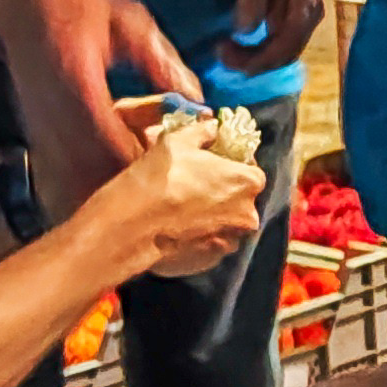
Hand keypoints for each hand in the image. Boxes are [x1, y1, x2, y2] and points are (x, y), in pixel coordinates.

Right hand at [0, 0, 197, 216]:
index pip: (117, 151)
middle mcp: (55, 118)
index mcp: (80, 91)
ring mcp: (42, 130)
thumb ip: (160, 61)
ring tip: (148, 183)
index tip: (181, 170)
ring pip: (80, 180)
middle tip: (170, 185)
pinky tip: (120, 171)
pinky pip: (69, 169)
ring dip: (113, 187)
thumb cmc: (74, 4)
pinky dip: (95, 176)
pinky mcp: (37, 133)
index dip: (150, 168)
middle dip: (135, 187)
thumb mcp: (128, 23)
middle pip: (98, 178)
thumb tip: (196, 97)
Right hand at [87, 120, 268, 281]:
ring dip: (213, 213)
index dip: (232, 164)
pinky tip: (180, 224)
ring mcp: (231, 241)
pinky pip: (212, 241)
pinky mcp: (212, 260)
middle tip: (197, 182)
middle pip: (240, 198)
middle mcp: (248, 215)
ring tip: (185, 205)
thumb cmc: (162, 176)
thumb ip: (203, 131)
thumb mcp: (180, 140)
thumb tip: (212, 126)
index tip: (215, 161)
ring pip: (227, 222)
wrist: (136, 223)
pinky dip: (201, 233)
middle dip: (223, 190)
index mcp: (249, 182)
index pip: (251, 170)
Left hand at [215, 0, 325, 76]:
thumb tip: (245, 31)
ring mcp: (303, 9)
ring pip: (283, 48)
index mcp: (306, 2)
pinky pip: (279, 35)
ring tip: (228, 49)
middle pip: (285, 53)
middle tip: (222, 55)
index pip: (284, 46)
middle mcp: (310, 12)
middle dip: (254, 62)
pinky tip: (241, 39)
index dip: (255, 59)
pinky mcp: (294, 4)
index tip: (226, 54)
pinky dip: (261, 44)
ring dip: (257, 55)